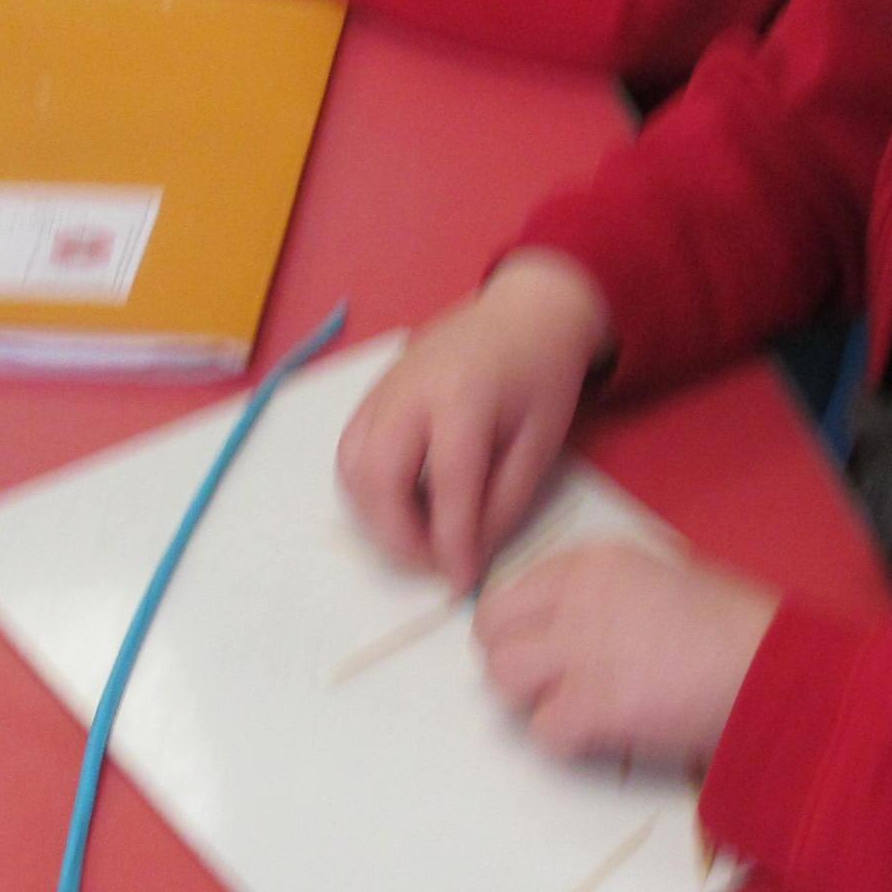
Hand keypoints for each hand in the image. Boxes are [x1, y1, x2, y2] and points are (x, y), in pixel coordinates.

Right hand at [336, 255, 614, 590]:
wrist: (524, 310)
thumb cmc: (541, 376)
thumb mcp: (542, 442)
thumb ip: (505, 499)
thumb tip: (468, 553)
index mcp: (464, 397)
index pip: (446, 485)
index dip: (451, 542)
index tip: (460, 580)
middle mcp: (410, 391)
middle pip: (379, 477)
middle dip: (400, 536)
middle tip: (433, 562)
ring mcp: (383, 389)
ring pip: (352, 467)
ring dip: (376, 516)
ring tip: (417, 538)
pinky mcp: (372, 393)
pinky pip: (349, 451)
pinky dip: (365, 490)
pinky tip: (400, 505)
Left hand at [475, 543, 779, 769]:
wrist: (775, 668)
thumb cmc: (738, 626)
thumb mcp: (664, 577)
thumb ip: (607, 594)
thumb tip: (568, 624)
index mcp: (594, 562)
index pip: (515, 590)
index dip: (521, 626)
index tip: (541, 648)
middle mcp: (576, 597)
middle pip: (492, 630)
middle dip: (510, 660)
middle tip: (543, 685)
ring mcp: (580, 650)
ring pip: (504, 677)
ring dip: (530, 699)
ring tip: (570, 709)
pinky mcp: (592, 705)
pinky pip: (542, 730)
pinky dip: (565, 740)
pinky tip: (601, 734)